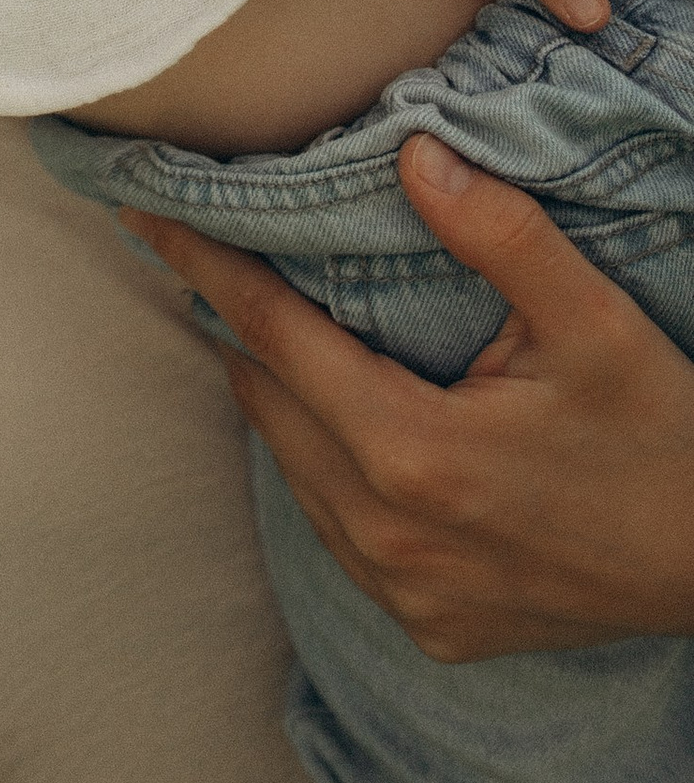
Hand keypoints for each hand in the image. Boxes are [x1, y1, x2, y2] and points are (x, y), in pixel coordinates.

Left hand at [129, 139, 693, 657]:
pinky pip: (338, 534)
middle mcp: (390, 535)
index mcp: (414, 454)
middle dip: (234, 325)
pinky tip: (337, 423)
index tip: (140, 214)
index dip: (204, 266)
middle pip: (269, 403)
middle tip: (201, 255)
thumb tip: (413, 153)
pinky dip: (323, 471)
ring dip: (278, 400)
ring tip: (264, 328)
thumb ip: (503, 236)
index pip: (271, 336)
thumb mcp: (597, 325)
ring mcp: (406, 594)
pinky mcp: (430, 629)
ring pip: (295, 472)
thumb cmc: (664, 440)